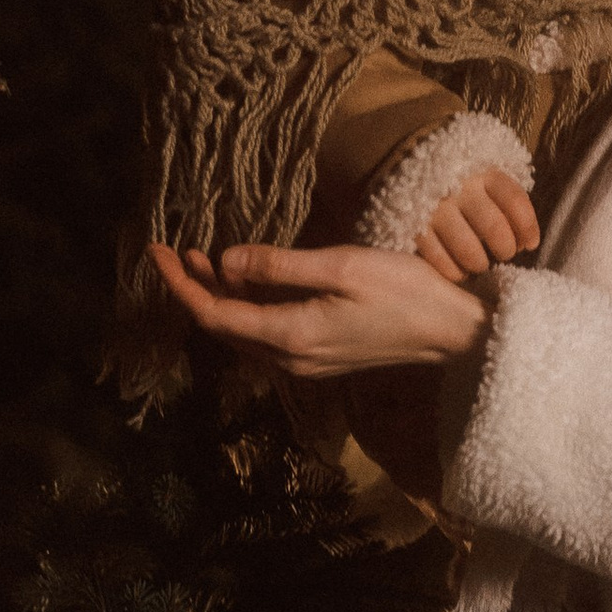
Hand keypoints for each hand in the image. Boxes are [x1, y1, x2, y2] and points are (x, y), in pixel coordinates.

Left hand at [150, 239, 489, 375]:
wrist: (453, 332)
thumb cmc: (406, 292)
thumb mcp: (341, 265)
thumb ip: (279, 265)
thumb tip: (226, 260)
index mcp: (290, 335)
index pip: (213, 314)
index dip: (180, 284)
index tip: (158, 250)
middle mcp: (290, 359)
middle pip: (222, 327)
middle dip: (193, 288)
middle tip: (174, 248)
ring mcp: (305, 363)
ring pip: (243, 332)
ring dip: (219, 297)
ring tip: (202, 257)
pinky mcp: (320, 358)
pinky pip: (266, 335)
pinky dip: (247, 307)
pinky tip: (247, 281)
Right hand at [417, 166, 539, 280]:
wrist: (411, 170)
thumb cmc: (462, 186)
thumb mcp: (487, 183)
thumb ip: (508, 205)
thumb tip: (527, 243)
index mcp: (484, 174)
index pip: (515, 201)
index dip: (527, 228)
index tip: (529, 245)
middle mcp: (460, 188)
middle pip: (493, 227)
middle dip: (505, 249)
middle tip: (504, 255)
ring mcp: (436, 207)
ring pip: (468, 248)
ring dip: (480, 263)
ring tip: (480, 264)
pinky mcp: (416, 227)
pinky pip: (438, 258)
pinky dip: (454, 271)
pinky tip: (460, 272)